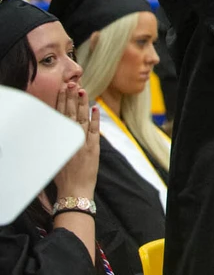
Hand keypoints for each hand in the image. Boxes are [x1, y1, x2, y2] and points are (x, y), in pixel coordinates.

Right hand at [53, 82, 97, 199]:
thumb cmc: (63, 176)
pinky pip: (94, 130)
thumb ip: (59, 141)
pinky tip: (95, 108)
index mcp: (60, 140)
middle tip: (71, 83)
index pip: (61, 116)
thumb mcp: (56, 156)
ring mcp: (82, 142)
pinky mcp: (93, 148)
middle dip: (71, 98)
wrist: (74, 191)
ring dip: (83, 104)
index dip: (62, 102)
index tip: (63, 90)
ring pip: (82, 119)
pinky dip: (95, 118)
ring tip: (82, 90)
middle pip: (71, 114)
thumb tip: (60, 127)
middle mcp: (70, 139)